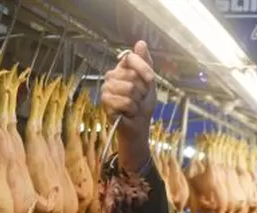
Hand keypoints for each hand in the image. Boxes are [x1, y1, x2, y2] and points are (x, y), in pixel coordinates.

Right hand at [101, 41, 156, 172]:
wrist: (139, 125)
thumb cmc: (143, 103)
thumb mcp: (149, 81)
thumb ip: (145, 62)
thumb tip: (140, 42)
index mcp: (121, 68)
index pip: (129, 57)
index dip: (143, 68)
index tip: (151, 80)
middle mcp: (111, 75)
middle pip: (132, 75)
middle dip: (142, 90)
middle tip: (140, 98)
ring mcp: (106, 89)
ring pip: (129, 89)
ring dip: (137, 100)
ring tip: (134, 105)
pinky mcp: (105, 102)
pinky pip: (124, 101)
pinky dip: (132, 109)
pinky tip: (128, 112)